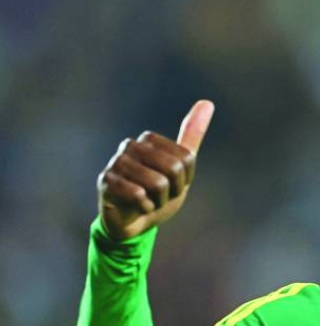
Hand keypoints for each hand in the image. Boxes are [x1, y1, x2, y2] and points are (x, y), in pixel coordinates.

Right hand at [98, 100, 214, 240]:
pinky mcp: (106, 182)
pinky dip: (144, 208)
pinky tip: (136, 207)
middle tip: (159, 196)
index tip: (172, 185)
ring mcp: (116, 162)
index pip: (186, 158)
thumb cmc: (157, 194)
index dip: (184, 180)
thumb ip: (191, 137)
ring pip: (157, 183)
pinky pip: (139, 195)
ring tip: (147, 201)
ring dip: (158, 201)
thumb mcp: (181, 168)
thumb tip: (207, 102)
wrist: (134, 223)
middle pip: (173, 168)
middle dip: (172, 191)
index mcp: (148, 139)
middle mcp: (130, 146)